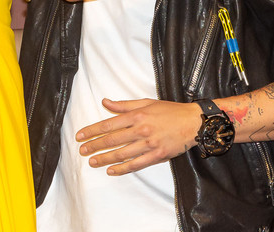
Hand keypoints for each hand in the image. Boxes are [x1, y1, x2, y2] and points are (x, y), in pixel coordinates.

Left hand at [74, 98, 200, 175]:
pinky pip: (136, 164)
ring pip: (121, 154)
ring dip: (104, 158)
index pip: (109, 124)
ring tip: (92, 162)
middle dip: (94, 146)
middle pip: (112, 140)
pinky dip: (122, 168)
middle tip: (82, 151)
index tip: (80, 136)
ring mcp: (149, 144)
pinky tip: (111, 170)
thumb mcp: (146, 102)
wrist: (193, 121)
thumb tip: (105, 102)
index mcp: (137, 115)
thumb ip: (124, 105)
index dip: (92, 131)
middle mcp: (141, 129)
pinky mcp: (157, 155)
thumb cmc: (170, 111)